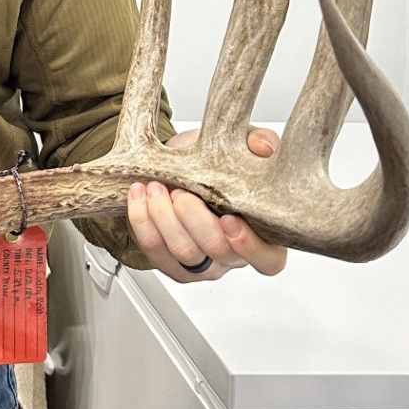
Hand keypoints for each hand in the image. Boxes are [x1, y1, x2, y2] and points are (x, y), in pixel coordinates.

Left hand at [124, 127, 287, 282]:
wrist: (177, 167)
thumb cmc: (216, 164)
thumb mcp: (241, 147)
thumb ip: (259, 144)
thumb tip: (264, 147)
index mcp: (263, 236)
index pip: (268, 260)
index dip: (249, 245)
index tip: (228, 219)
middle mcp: (233, 256)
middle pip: (217, 251)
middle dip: (195, 219)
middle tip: (181, 192)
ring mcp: (201, 264)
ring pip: (184, 252)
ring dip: (165, 217)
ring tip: (156, 187)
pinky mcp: (169, 263)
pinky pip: (154, 250)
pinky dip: (142, 221)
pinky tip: (140, 195)